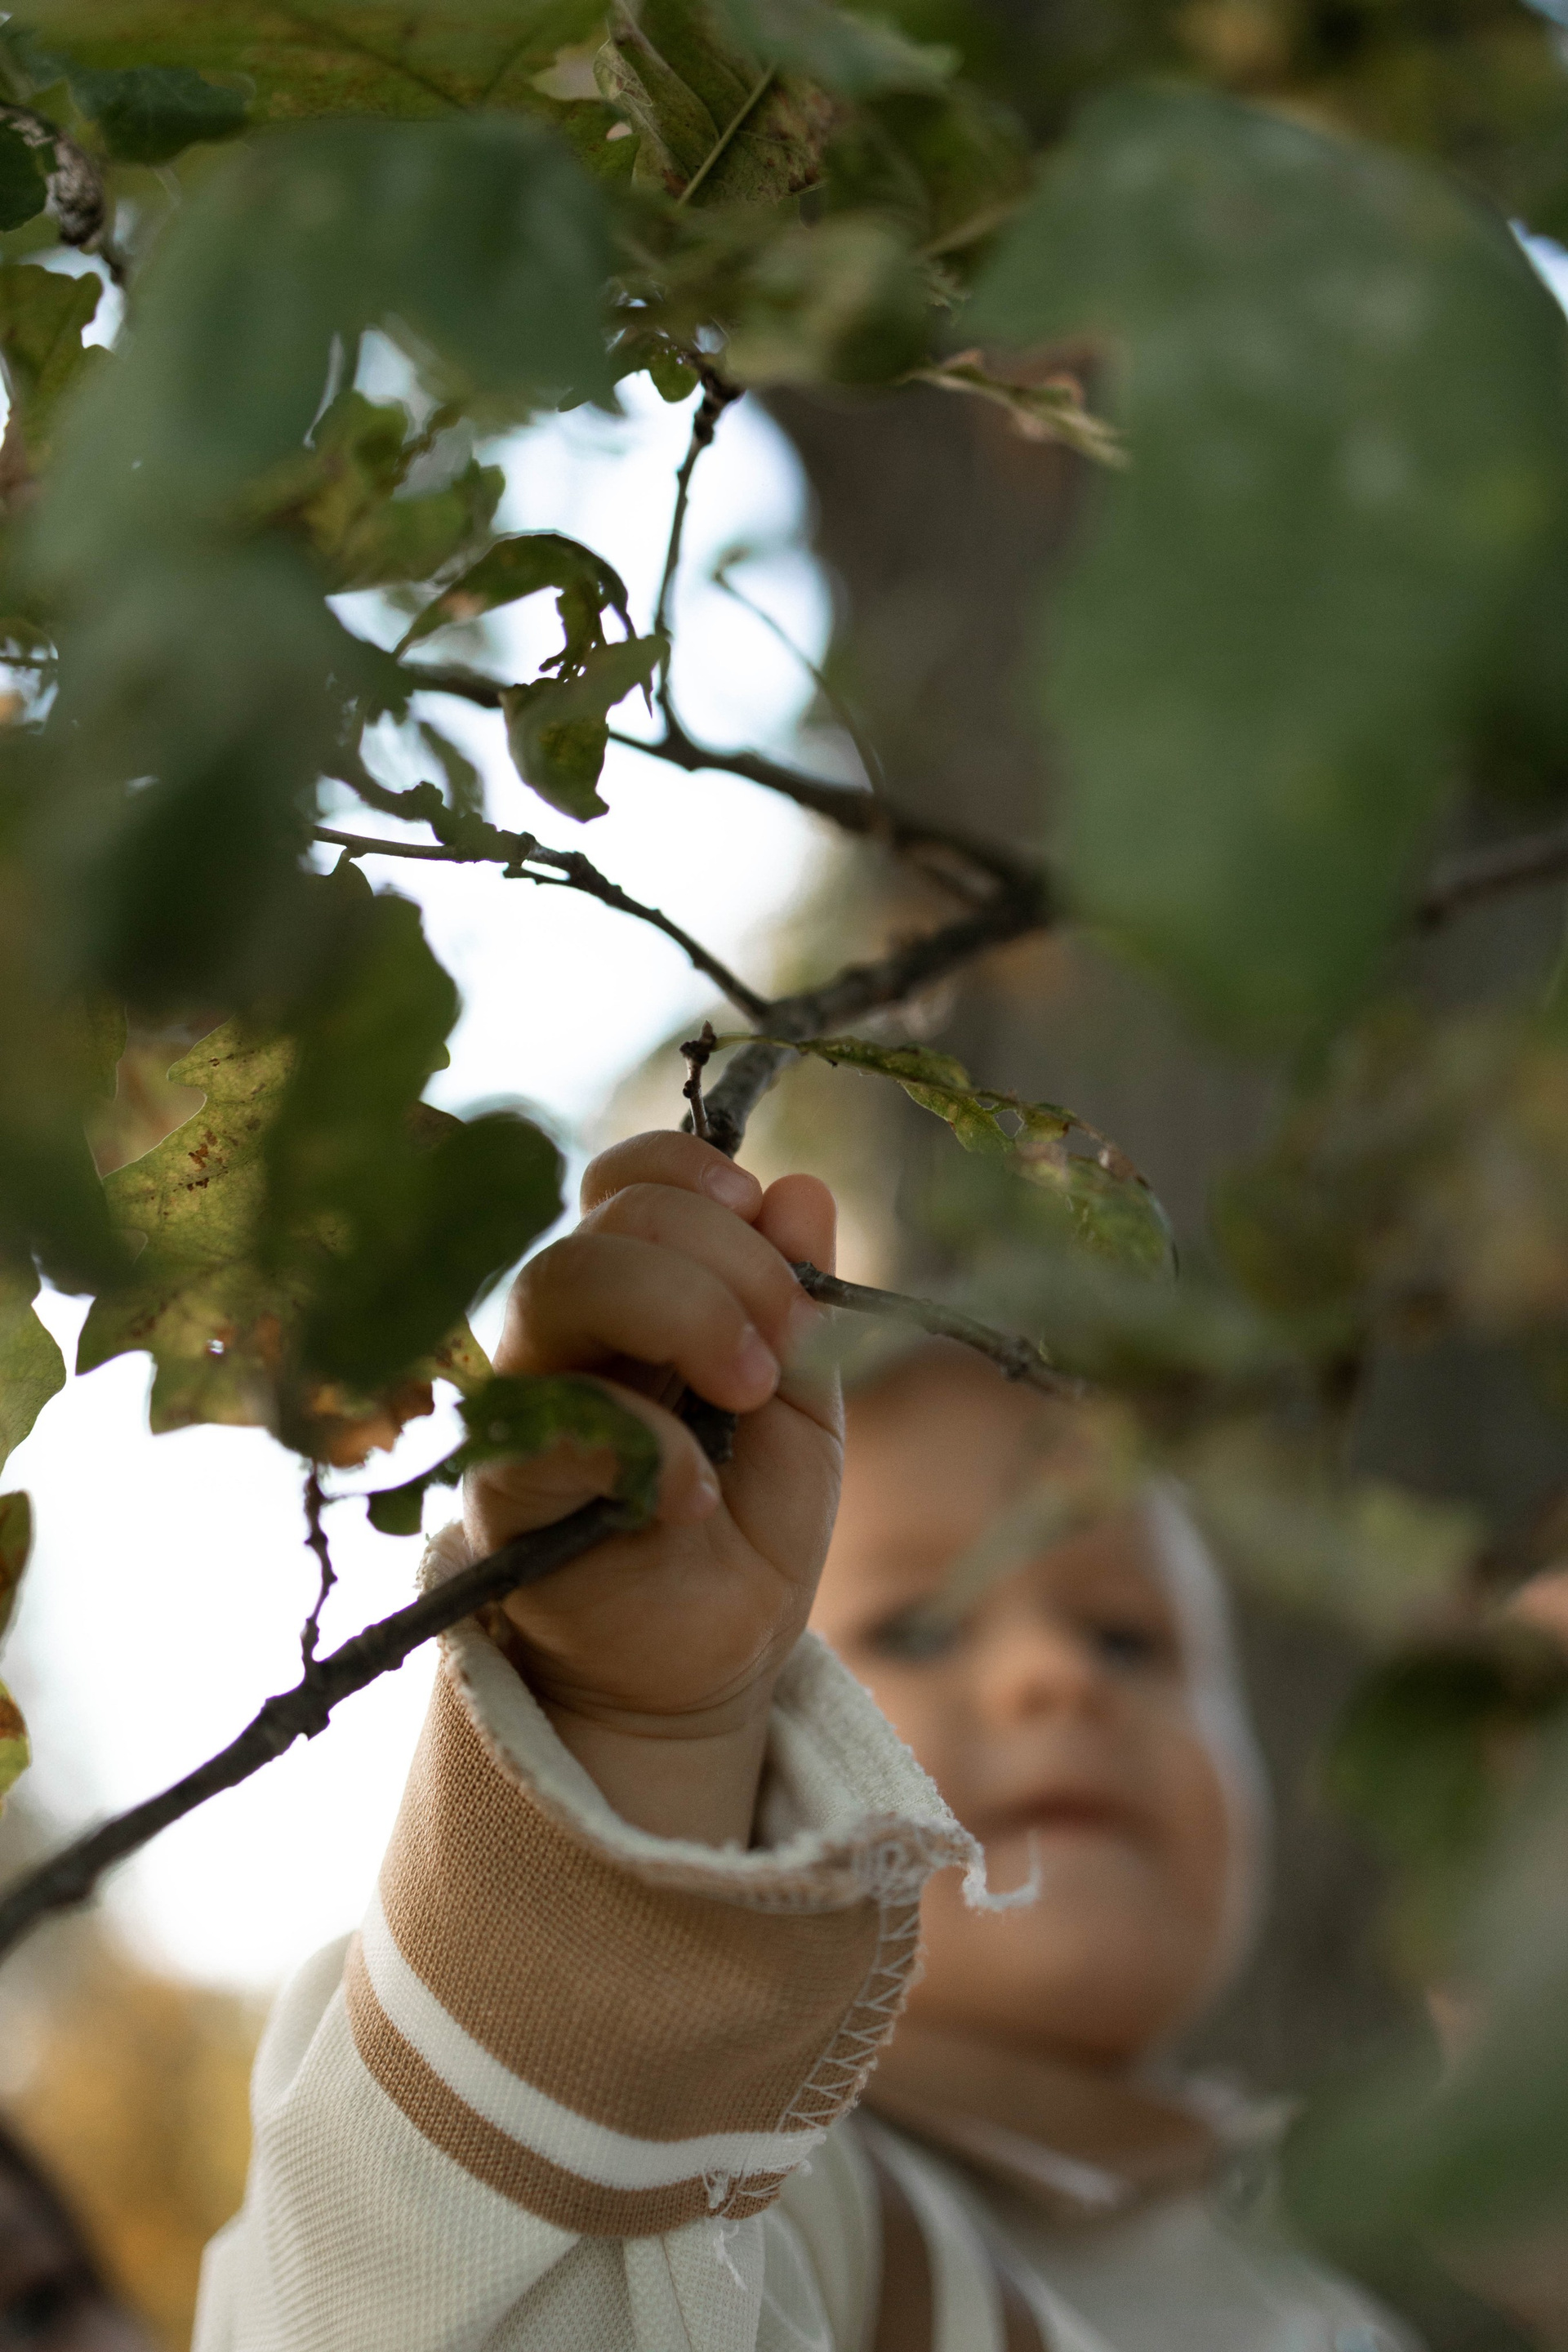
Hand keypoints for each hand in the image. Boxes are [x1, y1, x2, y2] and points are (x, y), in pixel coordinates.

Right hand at [463, 1131, 839, 1842]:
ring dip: (680, 1313)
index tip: (761, 1215)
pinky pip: (552, 1420)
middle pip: (604, 1223)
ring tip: (745, 1391)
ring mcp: (526, 1399)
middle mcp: (565, 1330)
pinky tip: (697, 1496)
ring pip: (558, 1284)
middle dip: (720, 1262)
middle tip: (778, 1350)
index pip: (625, 1181)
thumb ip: (796, 1300)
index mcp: (634, 1289)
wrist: (711, 1651)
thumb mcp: (800, 1399)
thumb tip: (802, 1189)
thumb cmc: (747, 1516)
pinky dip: (646, 1443)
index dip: (691, 1171)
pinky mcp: (505, 1485)